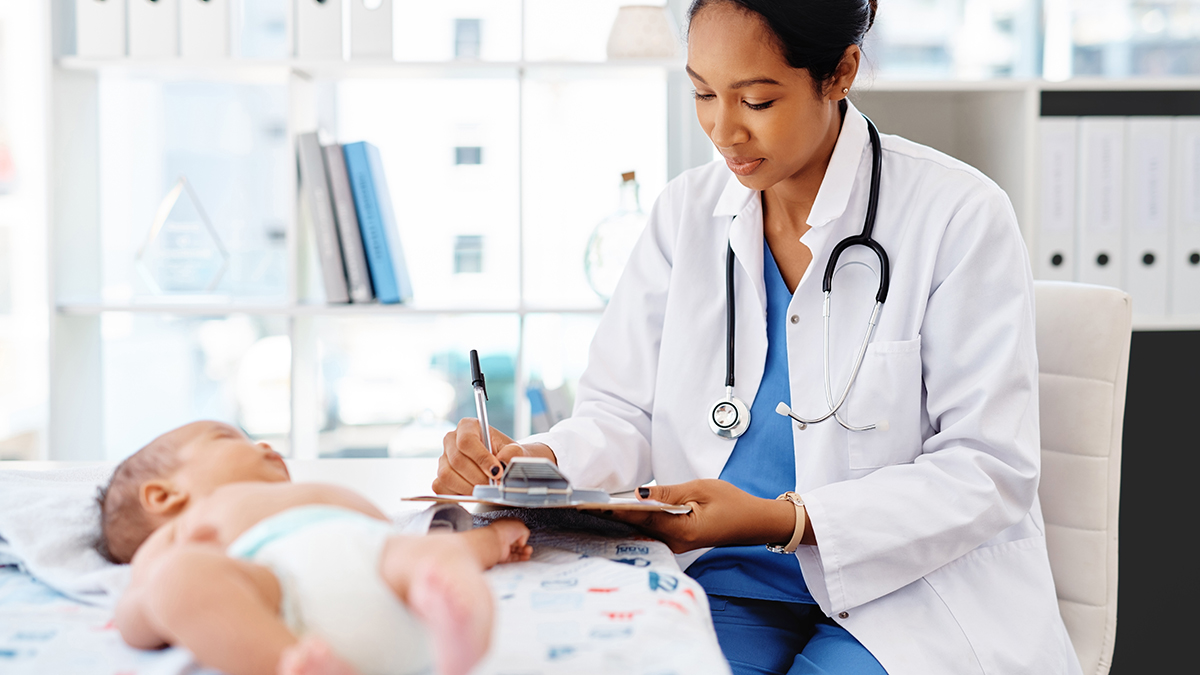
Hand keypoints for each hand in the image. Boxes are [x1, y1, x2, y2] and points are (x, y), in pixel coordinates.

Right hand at [432, 418, 556, 494]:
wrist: (504, 467)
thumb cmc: (507, 456)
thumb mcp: (515, 451)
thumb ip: (512, 453)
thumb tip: (503, 461)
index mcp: (467, 426)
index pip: (467, 441)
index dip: (481, 458)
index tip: (496, 472)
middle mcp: (451, 440)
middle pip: (457, 461)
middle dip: (478, 477)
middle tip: (494, 485)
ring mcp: (443, 459)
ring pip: (447, 476)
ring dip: (469, 488)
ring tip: (486, 490)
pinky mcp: (440, 476)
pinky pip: (441, 488)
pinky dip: (458, 494)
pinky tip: (474, 492)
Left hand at [607, 480, 798, 553]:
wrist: (754, 521)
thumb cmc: (733, 503)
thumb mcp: (700, 489)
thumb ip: (669, 493)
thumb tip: (641, 493)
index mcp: (683, 531)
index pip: (644, 518)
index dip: (618, 510)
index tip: (596, 505)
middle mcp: (677, 543)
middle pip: (640, 527)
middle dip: (615, 516)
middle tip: (587, 506)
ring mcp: (678, 545)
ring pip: (645, 530)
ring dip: (625, 519)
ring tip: (598, 508)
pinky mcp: (679, 541)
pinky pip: (654, 531)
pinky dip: (640, 522)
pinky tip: (624, 513)